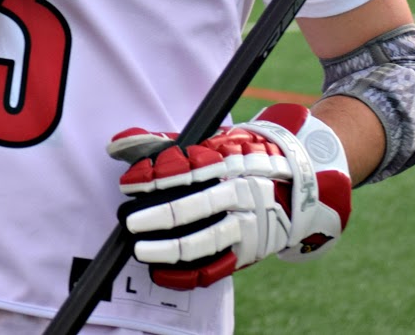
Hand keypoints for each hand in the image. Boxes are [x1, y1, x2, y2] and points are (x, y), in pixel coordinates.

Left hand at [108, 104, 351, 289]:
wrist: (298, 183)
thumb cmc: (241, 159)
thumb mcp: (211, 143)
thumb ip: (162, 145)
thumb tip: (117, 144)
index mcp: (230, 160)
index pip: (189, 169)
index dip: (155, 177)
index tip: (128, 184)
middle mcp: (240, 191)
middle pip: (197, 205)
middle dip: (159, 214)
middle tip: (129, 221)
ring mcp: (247, 222)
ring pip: (207, 239)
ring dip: (172, 248)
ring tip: (141, 250)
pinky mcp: (249, 249)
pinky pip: (217, 266)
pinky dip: (188, 273)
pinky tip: (162, 272)